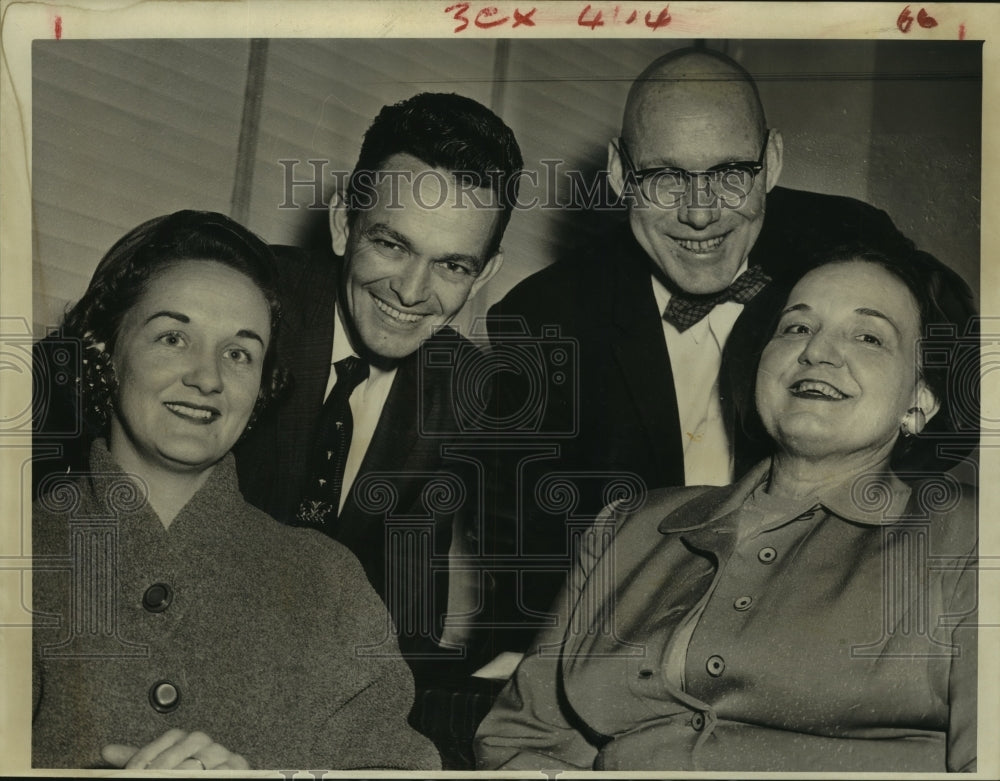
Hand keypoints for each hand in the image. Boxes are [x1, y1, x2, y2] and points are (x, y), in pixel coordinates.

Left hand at [101, 729, 250, 769]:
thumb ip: (141, 758)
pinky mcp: (238, 765)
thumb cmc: (186, 775)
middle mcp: (205, 742)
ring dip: (181, 773)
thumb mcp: (161, 767)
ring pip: (198, 762)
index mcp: (186, 738)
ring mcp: (222, 754)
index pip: (167, 739)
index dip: (148, 754)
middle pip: (182, 749)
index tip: (133, 771)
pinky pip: (222, 770)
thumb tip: (106, 750)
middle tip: (148, 777)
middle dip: (161, 768)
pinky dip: (208, 775)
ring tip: (167, 778)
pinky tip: (194, 778)